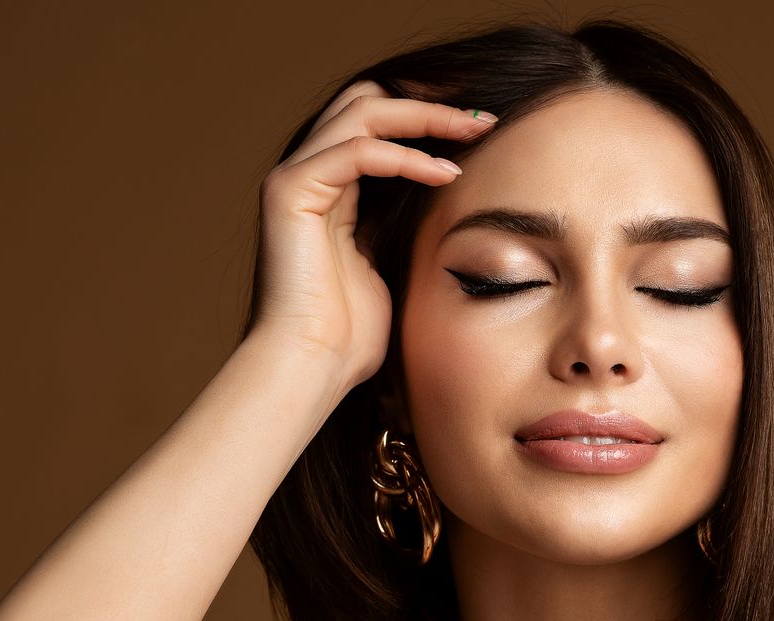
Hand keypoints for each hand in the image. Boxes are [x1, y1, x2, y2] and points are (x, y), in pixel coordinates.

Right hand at [247, 80, 497, 390]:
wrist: (310, 368)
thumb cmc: (349, 337)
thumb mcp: (389, 265)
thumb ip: (401, 222)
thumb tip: (449, 190)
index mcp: (328, 189)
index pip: (376, 123)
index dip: (427, 115)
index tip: (483, 125)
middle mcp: (305, 173)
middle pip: (368, 100)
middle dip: (429, 101)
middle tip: (484, 116)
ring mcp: (292, 177)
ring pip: (363, 112)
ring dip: (426, 117)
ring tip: (477, 131)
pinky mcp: (289, 191)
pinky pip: (357, 151)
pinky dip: (405, 157)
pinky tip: (446, 174)